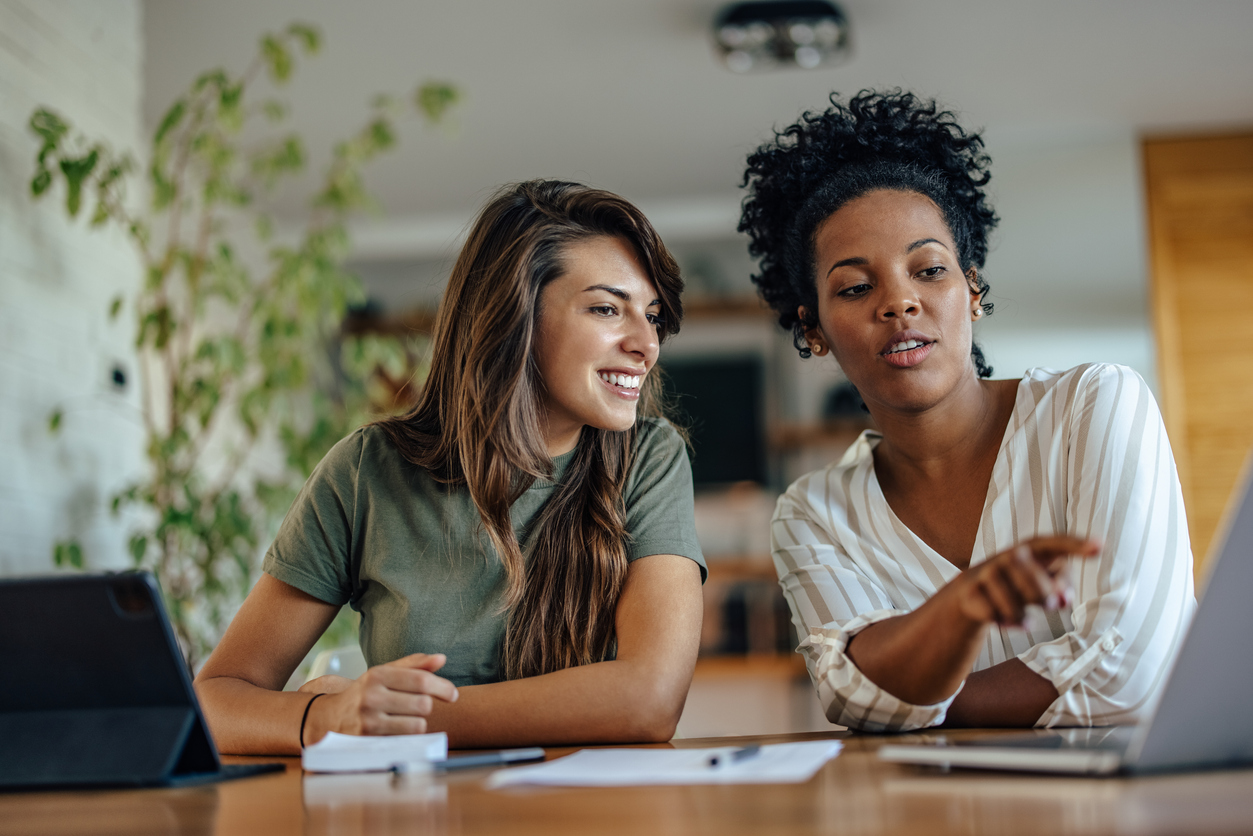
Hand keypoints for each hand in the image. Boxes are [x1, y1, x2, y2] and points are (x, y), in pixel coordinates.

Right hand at [308, 653, 458, 740]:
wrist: (328, 718)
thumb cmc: (363, 694)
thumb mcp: (383, 673)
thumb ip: (413, 665)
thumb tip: (441, 658)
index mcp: (377, 674)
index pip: (420, 680)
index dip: (442, 687)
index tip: (453, 695)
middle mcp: (372, 695)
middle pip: (422, 704)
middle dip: (427, 706)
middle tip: (419, 706)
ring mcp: (369, 719)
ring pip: (417, 724)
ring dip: (418, 723)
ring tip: (405, 718)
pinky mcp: (369, 740)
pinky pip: (405, 740)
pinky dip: (408, 736)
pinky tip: (397, 730)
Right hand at [950, 536, 1098, 627]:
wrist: (970, 590)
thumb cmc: (1017, 583)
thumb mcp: (1042, 581)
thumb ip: (1061, 586)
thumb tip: (1064, 600)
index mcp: (1030, 549)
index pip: (1055, 544)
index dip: (1077, 546)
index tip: (1100, 547)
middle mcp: (1007, 556)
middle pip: (1037, 587)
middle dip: (1044, 601)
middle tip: (1047, 605)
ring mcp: (986, 572)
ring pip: (1014, 606)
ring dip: (1021, 617)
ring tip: (1022, 618)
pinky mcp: (969, 590)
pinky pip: (994, 615)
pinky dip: (1004, 623)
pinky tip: (1003, 621)